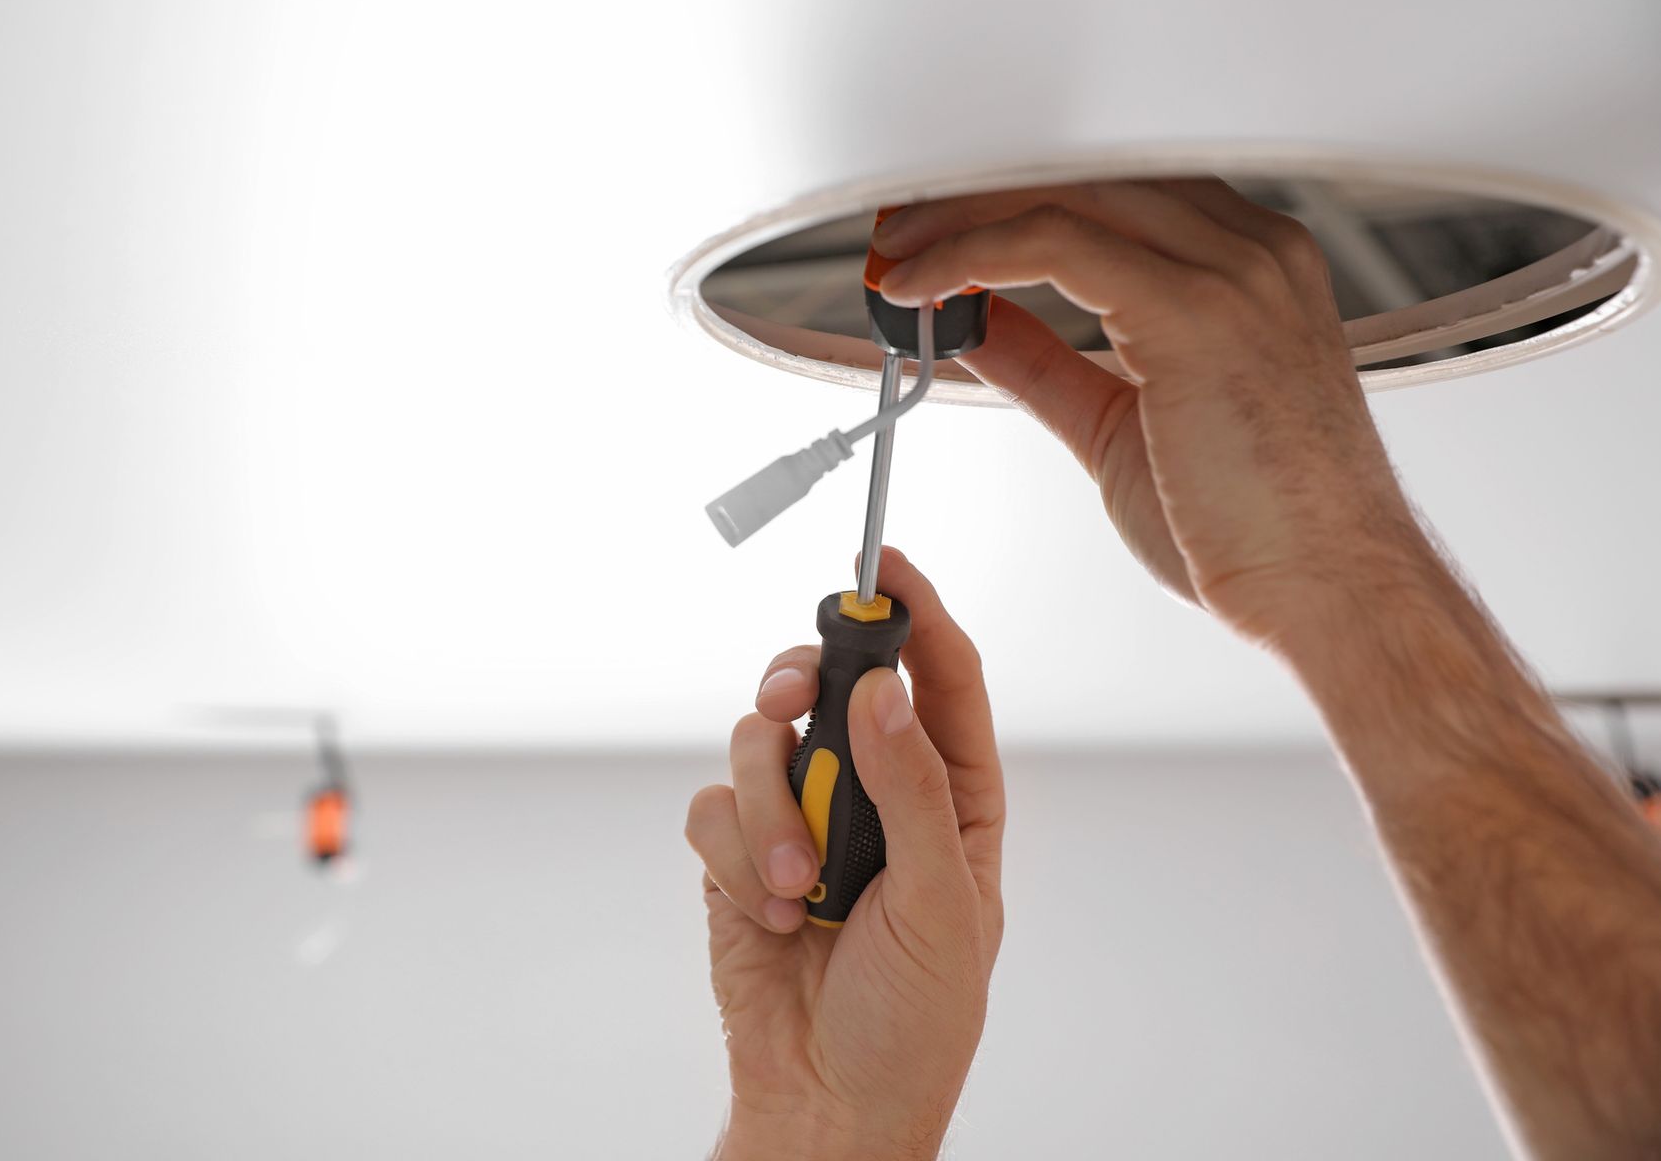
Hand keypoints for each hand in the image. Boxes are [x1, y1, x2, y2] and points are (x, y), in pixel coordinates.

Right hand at [686, 549, 1002, 1160]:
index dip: (914, 612)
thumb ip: (909, 789)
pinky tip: (767, 911)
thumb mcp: (940, 903)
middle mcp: (873, 791)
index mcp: (949, 795)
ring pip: (757, 740)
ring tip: (795, 885)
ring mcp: (800, 818)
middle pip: (830, 684)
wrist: (827, 1099)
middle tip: (787, 701)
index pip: (939, 679)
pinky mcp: (738, 852)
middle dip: (801, 685)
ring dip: (768, 810)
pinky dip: (733, 853)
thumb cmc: (912, 1018)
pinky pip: (711, 806)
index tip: (884, 561)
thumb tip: (880, 690)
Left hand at [874, 179, 1427, 646]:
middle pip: (1083, 175)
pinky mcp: (1197, 312)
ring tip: (895, 261)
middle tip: (896, 234)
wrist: (1336, 593)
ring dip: (958, 222)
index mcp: (1251, 269)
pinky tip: (924, 290)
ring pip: (1063, 196)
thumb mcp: (1121, 424)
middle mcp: (1252, 252)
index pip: (1112, 193)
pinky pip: (1055, 246)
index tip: (937, 230)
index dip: (1011, 202)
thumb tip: (974, 324)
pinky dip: (972, 258)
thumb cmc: (1261, 528)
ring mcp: (1234, 273)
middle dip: (972, 198)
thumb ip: (1048, 363)